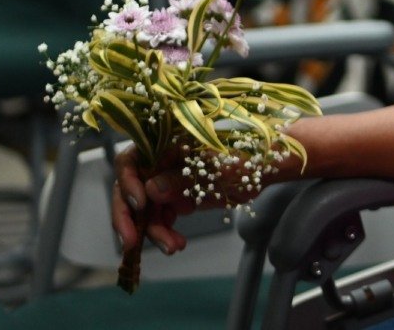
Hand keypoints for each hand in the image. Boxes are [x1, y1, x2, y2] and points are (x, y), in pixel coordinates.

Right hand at [111, 144, 266, 255]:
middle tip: (131, 242)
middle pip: (131, 189)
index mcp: (165, 145)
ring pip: (145, 211)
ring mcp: (166, 182)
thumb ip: (181, 179)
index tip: (140, 204)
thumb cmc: (243, 158)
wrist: (264, 170)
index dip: (128, 182)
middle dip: (128, 217)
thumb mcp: (214, 168)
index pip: (130, 160)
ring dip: (153, 231)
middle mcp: (159, 163)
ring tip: (173, 247)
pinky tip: (177, 244)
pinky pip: (159, 219)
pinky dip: (164, 233)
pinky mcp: (174, 200)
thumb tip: (149, 190)